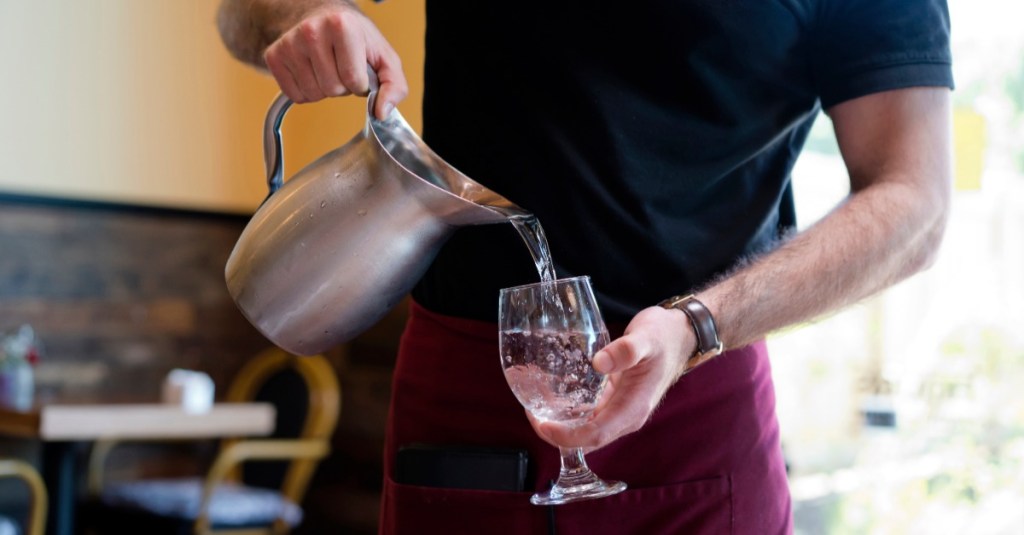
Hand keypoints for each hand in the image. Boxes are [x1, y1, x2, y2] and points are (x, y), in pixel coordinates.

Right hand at [263, 5, 407, 118]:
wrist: (322, 16)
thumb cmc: (356, 38)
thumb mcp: (384, 57)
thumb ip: (394, 86)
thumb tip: (381, 113)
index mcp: (342, 25)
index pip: (353, 79)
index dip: (361, 84)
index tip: (359, 69)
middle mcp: (311, 30)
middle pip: (332, 89)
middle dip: (343, 86)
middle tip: (341, 67)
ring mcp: (289, 43)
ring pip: (313, 94)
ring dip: (325, 89)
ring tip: (327, 67)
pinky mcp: (274, 56)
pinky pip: (295, 95)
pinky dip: (306, 91)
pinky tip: (311, 71)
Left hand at [528, 306, 696, 450]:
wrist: (679, 335)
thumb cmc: (664, 337)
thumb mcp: (646, 339)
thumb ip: (625, 350)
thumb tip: (598, 363)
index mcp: (632, 409)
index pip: (595, 435)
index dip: (566, 435)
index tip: (542, 423)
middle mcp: (624, 415)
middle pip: (586, 438)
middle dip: (556, 432)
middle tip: (530, 413)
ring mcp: (619, 409)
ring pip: (584, 428)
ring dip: (559, 422)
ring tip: (532, 405)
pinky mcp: (613, 399)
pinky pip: (587, 413)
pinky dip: (567, 409)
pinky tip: (549, 395)